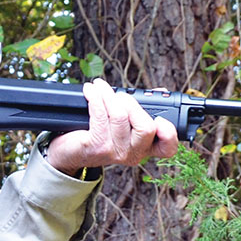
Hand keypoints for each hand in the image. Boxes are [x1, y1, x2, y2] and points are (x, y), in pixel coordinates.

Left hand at [45, 78, 178, 174]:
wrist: (71, 152)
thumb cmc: (100, 133)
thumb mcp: (124, 125)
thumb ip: (141, 110)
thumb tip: (159, 93)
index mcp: (145, 148)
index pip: (167, 148)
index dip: (169, 134)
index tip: (160, 119)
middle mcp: (133, 153)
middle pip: (146, 127)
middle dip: (132, 103)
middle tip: (119, 96)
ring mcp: (115, 152)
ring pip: (120, 116)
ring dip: (108, 95)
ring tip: (100, 88)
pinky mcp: (96, 146)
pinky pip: (100, 115)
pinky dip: (95, 98)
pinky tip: (90, 91)